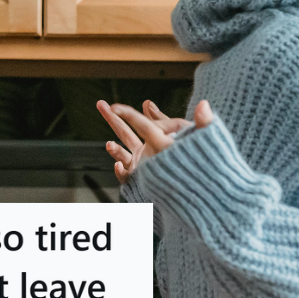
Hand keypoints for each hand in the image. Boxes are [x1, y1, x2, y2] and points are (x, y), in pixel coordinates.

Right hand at [96, 99, 213, 183]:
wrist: (197, 194)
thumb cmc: (196, 165)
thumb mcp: (193, 140)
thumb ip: (188, 123)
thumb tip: (194, 103)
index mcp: (155, 140)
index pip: (139, 123)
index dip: (128, 113)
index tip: (117, 105)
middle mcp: (144, 152)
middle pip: (123, 132)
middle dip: (111, 118)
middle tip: (100, 103)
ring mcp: (140, 167)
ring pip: (122, 155)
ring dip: (114, 149)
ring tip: (110, 145)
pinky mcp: (138, 182)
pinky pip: (125, 176)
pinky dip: (119, 171)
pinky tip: (118, 166)